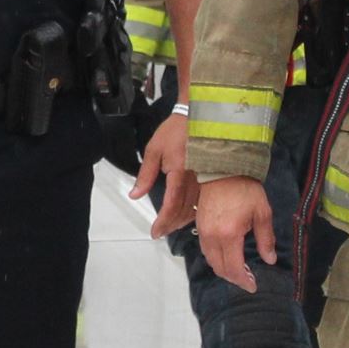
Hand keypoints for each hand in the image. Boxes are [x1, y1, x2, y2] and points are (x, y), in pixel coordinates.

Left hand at [133, 114, 197, 235]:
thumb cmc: (177, 130)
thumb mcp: (154, 149)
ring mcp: (206, 179)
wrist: (201, 116)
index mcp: (179, 173)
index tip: (155, 232)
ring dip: (183, 220)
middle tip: (161, 232)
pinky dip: (195, 210)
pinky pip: (204, 200)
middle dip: (171, 224)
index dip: (163, 221)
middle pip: (184, 211)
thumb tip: (135, 194)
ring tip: (171, 226)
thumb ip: (145, 175)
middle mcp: (195, 179)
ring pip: (196, 208)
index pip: (171, 205)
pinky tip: (189, 214)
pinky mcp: (213, 177)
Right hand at [194, 175, 274, 292]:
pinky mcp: (199, 225)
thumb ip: (266, 239)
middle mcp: (213, 237)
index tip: (253, 286)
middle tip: (247, 279)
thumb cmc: (245, 189)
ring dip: (223, 269)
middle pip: (220, 268)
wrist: (222, 169)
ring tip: (238, 270)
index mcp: (229, 235)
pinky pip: (206, 250)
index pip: (233, 268)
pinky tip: (226, 255)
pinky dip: (216, 258)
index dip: (243, 281)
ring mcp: (203, 231)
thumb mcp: (262, 213)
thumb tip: (269, 259)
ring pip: (211, 260)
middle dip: (233, 278)